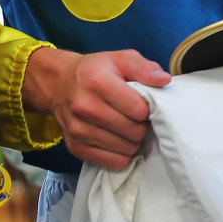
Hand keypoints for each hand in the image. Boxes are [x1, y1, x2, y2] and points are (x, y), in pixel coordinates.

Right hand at [24, 47, 169, 170]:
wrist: (58, 83)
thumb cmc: (95, 71)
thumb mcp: (120, 59)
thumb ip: (144, 68)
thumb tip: (164, 80)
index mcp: (98, 82)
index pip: (139, 109)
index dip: (148, 108)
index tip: (144, 104)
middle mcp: (85, 107)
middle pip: (134, 131)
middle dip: (142, 125)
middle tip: (137, 117)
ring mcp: (78, 130)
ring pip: (126, 149)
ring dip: (132, 140)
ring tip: (127, 126)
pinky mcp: (75, 147)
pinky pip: (113, 163)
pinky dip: (121, 154)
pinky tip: (118, 140)